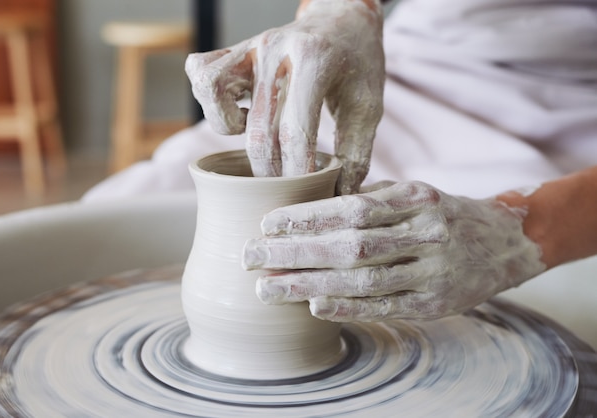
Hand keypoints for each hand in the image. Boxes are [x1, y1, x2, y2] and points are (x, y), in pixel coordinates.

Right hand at [185, 0, 384, 193]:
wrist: (342, 18)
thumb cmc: (357, 64)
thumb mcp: (369, 106)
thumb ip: (355, 153)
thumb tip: (336, 196)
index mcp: (314, 59)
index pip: (295, 132)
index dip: (297, 172)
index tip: (304, 191)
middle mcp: (276, 49)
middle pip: (257, 129)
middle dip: (269, 170)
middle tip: (284, 183)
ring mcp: (251, 46)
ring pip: (212, 92)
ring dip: (229, 128)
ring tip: (257, 132)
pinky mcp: (235, 48)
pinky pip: (201, 73)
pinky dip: (214, 102)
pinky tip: (242, 113)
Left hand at [243, 181, 546, 320]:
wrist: (505, 242)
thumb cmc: (444, 213)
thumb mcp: (415, 193)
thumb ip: (371, 198)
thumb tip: (313, 204)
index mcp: (416, 198)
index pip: (351, 208)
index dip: (307, 216)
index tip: (267, 223)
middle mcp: (426, 234)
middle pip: (350, 245)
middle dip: (295, 251)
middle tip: (251, 255)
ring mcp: (433, 272)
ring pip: (362, 280)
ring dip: (310, 284)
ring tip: (269, 286)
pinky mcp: (436, 304)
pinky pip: (385, 307)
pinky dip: (348, 308)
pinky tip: (313, 306)